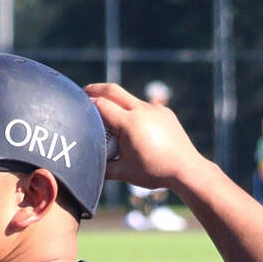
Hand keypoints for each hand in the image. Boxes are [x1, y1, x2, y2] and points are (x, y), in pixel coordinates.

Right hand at [84, 82, 209, 190]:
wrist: (185, 169)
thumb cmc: (153, 172)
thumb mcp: (123, 173)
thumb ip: (102, 168)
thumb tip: (86, 167)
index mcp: (129, 123)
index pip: (101, 106)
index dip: (87, 104)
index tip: (77, 105)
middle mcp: (142, 110)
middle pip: (114, 91)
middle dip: (97, 88)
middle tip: (84, 91)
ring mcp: (155, 109)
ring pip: (129, 99)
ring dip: (116, 101)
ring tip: (107, 113)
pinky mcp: (165, 112)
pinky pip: (144, 107)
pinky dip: (132, 111)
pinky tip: (130, 124)